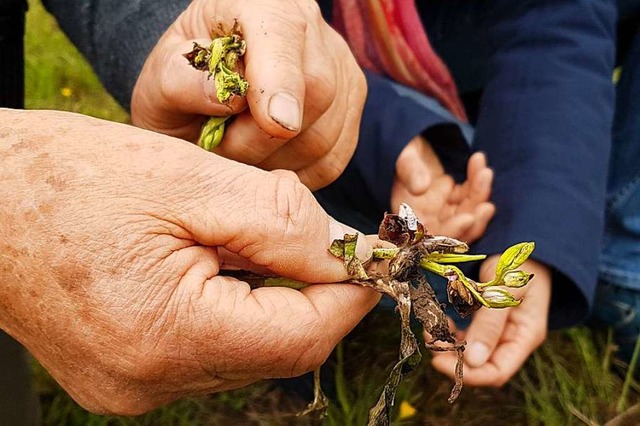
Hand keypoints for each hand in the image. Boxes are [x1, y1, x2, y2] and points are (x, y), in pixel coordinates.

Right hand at [0, 109, 378, 414]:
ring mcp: (133, 386)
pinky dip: (230, 309)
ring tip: (246, 241)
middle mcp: (149, 380)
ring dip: (269, 299)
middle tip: (318, 240)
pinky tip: (213, 265)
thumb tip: (350, 255)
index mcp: (166, 334)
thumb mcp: (189, 180)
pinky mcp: (124, 376)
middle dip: (311, 295)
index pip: (300, 338)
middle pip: (276, 349)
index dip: (348, 298)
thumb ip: (282, 222)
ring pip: (245, 351)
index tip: (370, 260)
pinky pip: (206, 350)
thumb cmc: (71, 178)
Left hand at [132, 0, 366, 189]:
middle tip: (221, 144)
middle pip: (316, 92)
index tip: (275, 124)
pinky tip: (267, 160)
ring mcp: (340, 70)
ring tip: (241, 149)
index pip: (282, 34)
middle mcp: (311, 31)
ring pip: (325, 134)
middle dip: (262, 137)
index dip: (282, 80)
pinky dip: (295, 172)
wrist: (210, 90)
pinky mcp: (350, 109)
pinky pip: (332, 159)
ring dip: (275, 160)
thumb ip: (179, 79)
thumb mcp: (163, 77)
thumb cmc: (186, 81)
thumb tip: (225, 95)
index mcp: (260, 4)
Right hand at [391, 136, 494, 241]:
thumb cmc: (400, 148)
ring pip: (468, 213)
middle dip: (473, 220)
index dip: (450, 230)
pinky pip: (471, 196)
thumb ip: (409, 170)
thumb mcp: (403, 156)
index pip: (431, 234)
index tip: (468, 218)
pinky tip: (478, 161)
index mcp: (408, 215)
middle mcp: (426, 217)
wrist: (408, 139)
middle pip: (455, 231)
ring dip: (479, 196)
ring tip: (485, 172)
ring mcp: (442, 209)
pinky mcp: (454, 197)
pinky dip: (478, 181)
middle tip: (487, 206)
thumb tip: (421, 188)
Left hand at [430, 256, 550, 385]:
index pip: (497, 372)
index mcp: (525, 336)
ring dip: (449, 346)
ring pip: (470, 354)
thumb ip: (490, 323)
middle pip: (481, 367)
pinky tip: (441, 321)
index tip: (438, 361)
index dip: (468, 374)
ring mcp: (498, 332)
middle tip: (430, 341)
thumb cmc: (518, 264)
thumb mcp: (505, 289)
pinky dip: (451, 333)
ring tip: (431, 329)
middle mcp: (511, 340)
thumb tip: (472, 361)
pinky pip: (466, 337)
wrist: (522, 246)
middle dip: (453, 360)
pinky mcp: (485, 323)